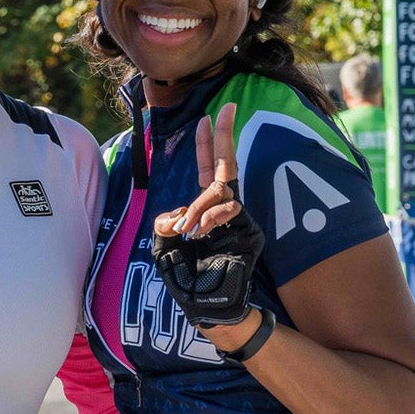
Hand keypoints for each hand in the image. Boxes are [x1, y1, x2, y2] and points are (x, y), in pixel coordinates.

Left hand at [150, 104, 261, 327]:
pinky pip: (231, 210)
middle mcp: (224, 210)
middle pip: (226, 166)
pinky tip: (199, 230)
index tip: (207, 116)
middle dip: (224, 136)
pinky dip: (211, 216)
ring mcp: (239, 220)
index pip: (206, 169)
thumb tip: (177, 213)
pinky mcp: (249, 232)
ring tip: (187, 228)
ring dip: (200, 204)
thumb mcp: (165, 246)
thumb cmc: (186, 280)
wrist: (208, 306)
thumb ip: (166, 224)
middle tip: (226, 107)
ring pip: (222, 192)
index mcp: (204, 209)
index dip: (206, 144)